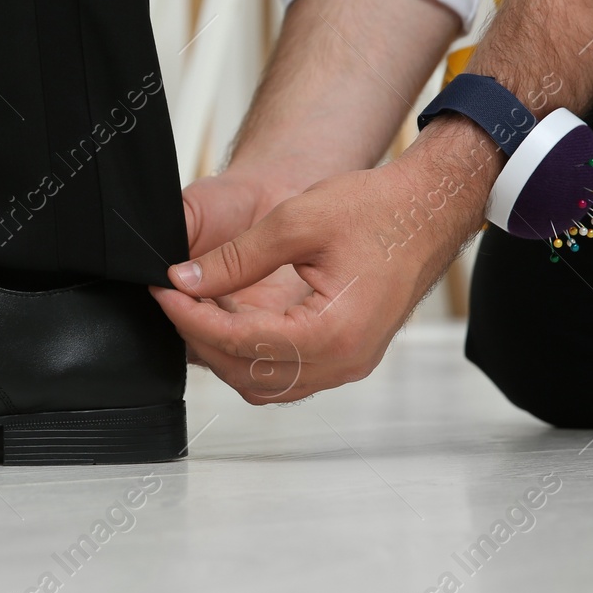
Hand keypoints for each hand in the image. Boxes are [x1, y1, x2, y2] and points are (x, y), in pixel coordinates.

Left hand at [154, 125, 493, 403]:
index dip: (191, 317)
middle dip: (201, 337)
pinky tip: (231, 316)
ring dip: (225, 350)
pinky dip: (252, 352)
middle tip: (173, 297)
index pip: (239, 342)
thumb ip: (236, 258)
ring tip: (197, 306)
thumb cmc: (380, 211)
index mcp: (333, 333)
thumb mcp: (297, 222)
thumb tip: (187, 280)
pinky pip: (286, 372)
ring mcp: (347, 364)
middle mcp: (342, 361)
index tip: (164, 290)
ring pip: (264, 382)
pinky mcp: (345, 356)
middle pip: (247, 373)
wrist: (428, 210)